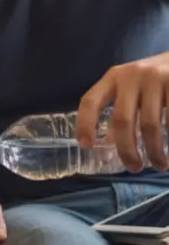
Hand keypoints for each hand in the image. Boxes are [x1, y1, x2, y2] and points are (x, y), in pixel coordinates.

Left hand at [77, 53, 168, 171]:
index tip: (86, 146)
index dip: (85, 124)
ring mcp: (156, 78)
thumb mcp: (132, 89)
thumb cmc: (154, 80)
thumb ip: (121, 111)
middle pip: (121, 120)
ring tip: (159, 165)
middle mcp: (131, 76)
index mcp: (113, 77)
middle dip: (126, 149)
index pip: (90, 101)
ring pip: (149, 124)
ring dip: (154, 150)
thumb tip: (107, 146)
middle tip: (134, 168)